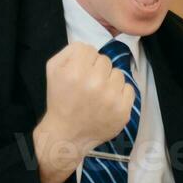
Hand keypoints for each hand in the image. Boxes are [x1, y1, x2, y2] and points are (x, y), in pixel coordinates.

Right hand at [32, 42, 135, 182]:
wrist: (67, 135)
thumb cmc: (59, 100)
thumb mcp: (53, 70)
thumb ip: (69, 51)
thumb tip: (88, 47)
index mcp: (75, 72)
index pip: (89, 49)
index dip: (83, 60)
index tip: (79, 72)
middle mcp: (94, 83)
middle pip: (104, 60)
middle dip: (96, 70)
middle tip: (88, 85)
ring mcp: (111, 98)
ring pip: (118, 73)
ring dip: (109, 81)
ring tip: (98, 94)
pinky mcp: (123, 110)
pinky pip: (129, 88)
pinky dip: (120, 94)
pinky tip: (107, 102)